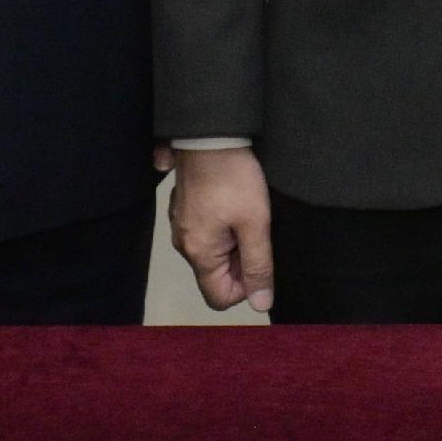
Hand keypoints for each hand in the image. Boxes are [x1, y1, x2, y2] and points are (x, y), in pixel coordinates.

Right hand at [170, 144, 273, 313]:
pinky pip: (206, 232)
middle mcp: (183, 245)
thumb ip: (258, 267)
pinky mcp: (184, 208)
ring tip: (246, 214)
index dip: (245, 287)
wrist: (210, 135)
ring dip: (233, 242)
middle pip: (216, 275)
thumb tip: (261, 305)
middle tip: (255, 230)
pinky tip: (233, 202)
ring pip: (213, 252)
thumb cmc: (234, 179)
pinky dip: (223, 226)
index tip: (259, 258)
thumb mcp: (255, 224)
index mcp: (198, 254)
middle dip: (240, 261)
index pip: (219, 298)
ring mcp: (180, 225)